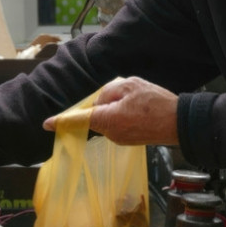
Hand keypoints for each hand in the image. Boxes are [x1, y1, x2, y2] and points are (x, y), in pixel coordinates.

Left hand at [43, 76, 178, 144]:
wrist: (179, 123)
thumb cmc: (156, 103)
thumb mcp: (130, 86)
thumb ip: (108, 91)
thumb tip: (99, 101)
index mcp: (107, 119)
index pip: (78, 119)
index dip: (61, 120)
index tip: (46, 124)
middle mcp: (109, 133)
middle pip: (94, 116)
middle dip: (101, 104)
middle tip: (124, 95)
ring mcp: (118, 139)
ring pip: (106, 119)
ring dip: (113, 109)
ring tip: (137, 103)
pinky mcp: (127, 140)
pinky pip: (116, 125)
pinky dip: (121, 116)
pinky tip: (138, 110)